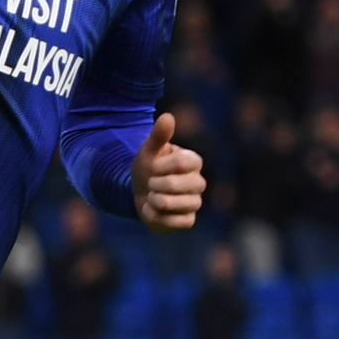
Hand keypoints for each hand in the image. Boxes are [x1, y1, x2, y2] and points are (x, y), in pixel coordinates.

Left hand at [132, 112, 204, 231]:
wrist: (139, 192)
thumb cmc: (148, 168)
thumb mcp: (149, 150)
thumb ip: (159, 136)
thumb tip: (168, 117)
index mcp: (192, 161)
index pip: (183, 162)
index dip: (162, 166)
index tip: (151, 167)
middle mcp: (198, 182)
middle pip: (181, 184)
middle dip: (157, 184)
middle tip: (150, 183)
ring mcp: (195, 202)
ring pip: (181, 204)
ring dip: (157, 201)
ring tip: (151, 197)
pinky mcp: (188, 220)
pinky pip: (178, 222)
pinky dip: (159, 217)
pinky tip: (152, 210)